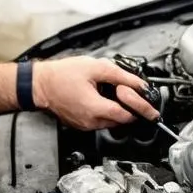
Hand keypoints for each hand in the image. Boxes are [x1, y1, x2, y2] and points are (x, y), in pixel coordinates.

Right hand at [32, 56, 159, 129]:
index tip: (153, 113)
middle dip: (128, 107)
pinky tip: (98, 96)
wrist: (39, 84)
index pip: (126, 115)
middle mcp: (90, 122)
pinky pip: (99, 120)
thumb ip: (121, 76)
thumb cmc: (61, 75)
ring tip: (108, 91)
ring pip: (110, 121)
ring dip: (115, 109)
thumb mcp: (96, 68)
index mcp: (95, 109)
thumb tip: (139, 84)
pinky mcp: (79, 124)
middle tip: (126, 92)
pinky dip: (104, 111)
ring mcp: (84, 125)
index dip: (141, 110)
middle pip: (120, 120)